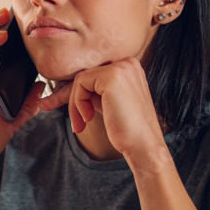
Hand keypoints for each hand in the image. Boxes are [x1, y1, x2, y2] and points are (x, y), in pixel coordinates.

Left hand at [38, 57, 164, 161]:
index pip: (95, 75)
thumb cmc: (127, 130)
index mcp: (130, 68)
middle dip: (75, 100)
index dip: (82, 95)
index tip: (76, 115)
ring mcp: (121, 68)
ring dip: (75, 105)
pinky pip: (80, 84)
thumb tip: (66, 89)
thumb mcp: (109, 103)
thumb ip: (95, 92)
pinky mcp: (111, 77)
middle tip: (77, 124)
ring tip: (82, 124)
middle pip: (87, 76)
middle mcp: (128, 63)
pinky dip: (77, 103)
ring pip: (81, 80)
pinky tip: (88, 118)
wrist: (143, 145)